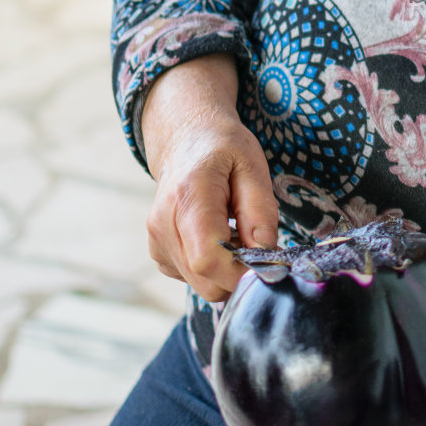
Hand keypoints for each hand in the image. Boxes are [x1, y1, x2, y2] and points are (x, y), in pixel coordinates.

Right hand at [142, 54, 278, 301]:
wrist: (185, 139)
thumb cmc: (223, 149)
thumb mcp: (253, 167)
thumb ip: (261, 212)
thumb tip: (267, 258)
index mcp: (188, 197)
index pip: (208, 260)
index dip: (243, 273)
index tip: (269, 262)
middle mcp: (163, 223)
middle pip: (206, 282)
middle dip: (239, 274)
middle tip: (256, 243)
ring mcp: (156, 241)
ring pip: (200, 285)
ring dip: (227, 270)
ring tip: (235, 232)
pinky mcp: (158, 252)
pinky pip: (191, 278)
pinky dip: (212, 267)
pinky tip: (218, 236)